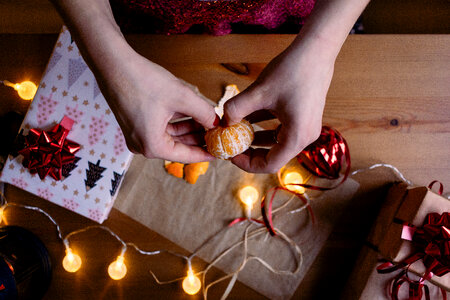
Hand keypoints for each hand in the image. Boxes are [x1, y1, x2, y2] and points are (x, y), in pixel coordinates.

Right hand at [98, 51, 217, 162]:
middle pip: (179, 146)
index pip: (186, 155)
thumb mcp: (181, 96)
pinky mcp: (136, 123)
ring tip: (210, 122)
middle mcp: (142, 145)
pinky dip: (177, 122)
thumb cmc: (142, 80)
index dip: (206, 153)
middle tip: (218, 134)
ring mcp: (137, 135)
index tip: (221, 153)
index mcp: (152, 146)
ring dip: (190, 129)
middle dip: (199, 139)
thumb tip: (216, 122)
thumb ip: (203, 112)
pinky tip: (194, 114)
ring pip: (171, 136)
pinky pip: (162, 128)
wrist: (113, 63)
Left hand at [223, 40, 334, 172]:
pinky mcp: (303, 116)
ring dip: (255, 138)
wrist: (317, 49)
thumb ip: (236, 109)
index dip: (246, 163)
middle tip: (230, 144)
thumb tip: (222, 122)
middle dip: (249, 151)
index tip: (229, 154)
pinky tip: (247, 118)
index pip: (269, 164)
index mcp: (297, 137)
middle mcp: (305, 137)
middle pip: (273, 155)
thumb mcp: (259, 92)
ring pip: (276, 142)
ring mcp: (306, 127)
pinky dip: (264, 126)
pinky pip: (281, 129)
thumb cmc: (292, 70)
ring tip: (235, 131)